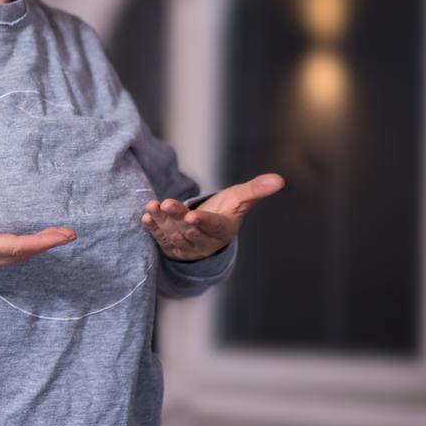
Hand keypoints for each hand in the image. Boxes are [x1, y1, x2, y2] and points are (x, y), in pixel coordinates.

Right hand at [0, 188, 76, 277]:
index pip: (16, 246)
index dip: (43, 241)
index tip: (65, 235)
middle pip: (19, 256)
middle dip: (44, 245)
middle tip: (67, 234)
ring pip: (11, 261)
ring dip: (33, 250)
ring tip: (50, 238)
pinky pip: (1, 262)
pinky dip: (18, 253)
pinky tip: (21, 246)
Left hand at [142, 173, 284, 260]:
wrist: (206, 230)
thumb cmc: (225, 210)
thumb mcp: (240, 200)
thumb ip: (256, 190)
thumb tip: (280, 179)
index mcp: (222, 230)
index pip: (212, 227)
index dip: (202, 222)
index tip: (192, 216)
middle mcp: (203, 241)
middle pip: (188, 230)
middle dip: (177, 218)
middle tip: (167, 204)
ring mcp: (185, 245)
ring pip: (172, 234)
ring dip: (161, 221)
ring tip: (152, 206)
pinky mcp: (170, 245)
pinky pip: (160, 238)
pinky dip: (152, 228)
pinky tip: (145, 217)